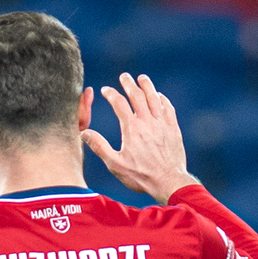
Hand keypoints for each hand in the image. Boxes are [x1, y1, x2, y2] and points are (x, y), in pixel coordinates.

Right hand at [82, 73, 199, 204]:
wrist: (168, 181)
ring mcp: (162, 123)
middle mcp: (147, 121)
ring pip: (154, 98)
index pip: (119, 103)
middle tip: (124, 76)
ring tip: (142, 78)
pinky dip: (162, 99)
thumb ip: (100, 147)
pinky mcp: (173, 129)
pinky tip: (159, 96)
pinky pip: (168, 108)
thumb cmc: (141, 176)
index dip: (111, 94)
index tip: (106, 90)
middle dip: (129, 84)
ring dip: (147, 86)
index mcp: (132, 128)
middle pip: (137, 95)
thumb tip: (84, 133)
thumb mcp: (115, 164)